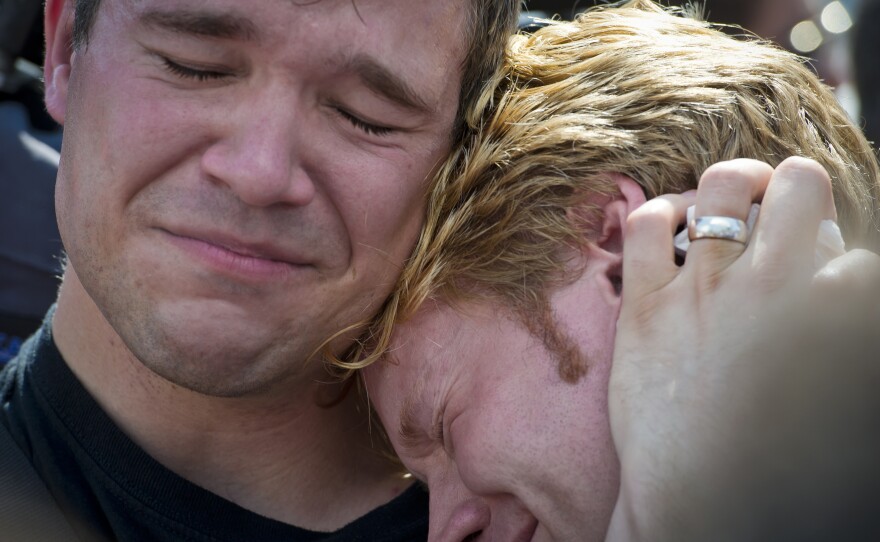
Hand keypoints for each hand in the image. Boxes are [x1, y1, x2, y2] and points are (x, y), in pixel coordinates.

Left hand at [605, 157, 879, 540]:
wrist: (705, 503)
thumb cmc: (782, 465)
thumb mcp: (843, 400)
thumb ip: (844, 335)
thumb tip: (841, 291)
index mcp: (837, 312)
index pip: (855, 256)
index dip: (842, 266)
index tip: (826, 279)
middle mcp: (773, 287)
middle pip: (800, 187)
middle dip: (800, 189)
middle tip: (790, 207)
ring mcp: (703, 291)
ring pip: (721, 189)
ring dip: (734, 182)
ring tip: (737, 193)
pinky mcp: (644, 306)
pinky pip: (643, 226)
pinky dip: (658, 211)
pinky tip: (671, 222)